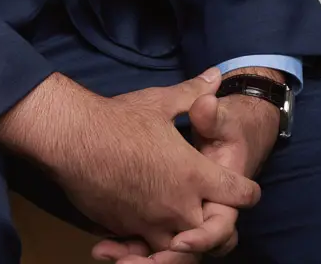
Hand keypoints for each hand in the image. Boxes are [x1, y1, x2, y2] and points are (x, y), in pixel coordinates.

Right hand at [46, 67, 259, 256]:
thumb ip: (193, 93)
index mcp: (194, 174)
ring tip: (177, 233)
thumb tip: (217, 75)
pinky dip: (147, 244)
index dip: (246, 192)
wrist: (74, 138)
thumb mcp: (160, 101)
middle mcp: (178, 205)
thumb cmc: (120, 118)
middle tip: (212, 214)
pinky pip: (145, 247)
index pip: (237, 193)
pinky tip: (140, 234)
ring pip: (179, 250)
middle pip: (212, 232)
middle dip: (216, 226)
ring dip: (182, 242)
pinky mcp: (125, 228)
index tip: (246, 191)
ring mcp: (151, 222)